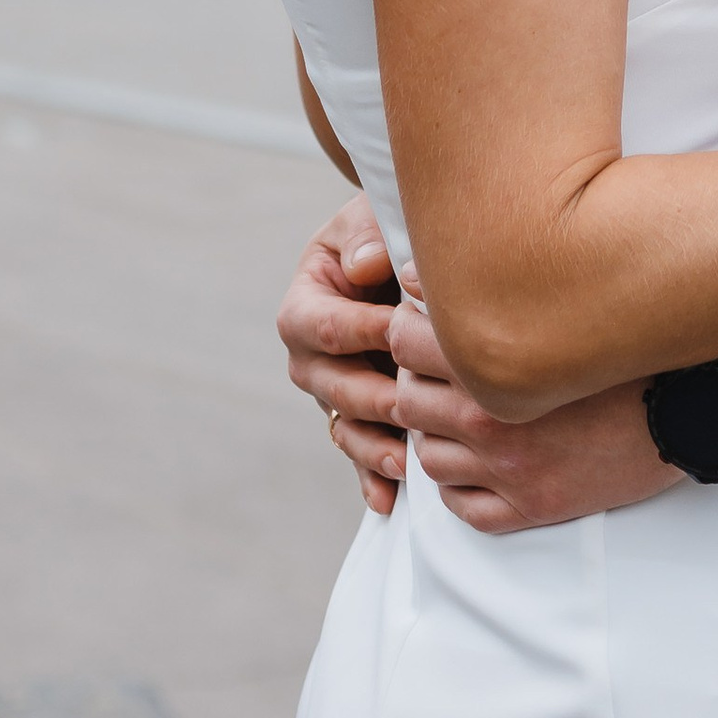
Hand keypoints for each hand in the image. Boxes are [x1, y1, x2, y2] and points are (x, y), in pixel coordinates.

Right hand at [278, 196, 408, 512]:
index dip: (361, 329)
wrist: (403, 258)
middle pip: (330, 384)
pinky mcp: (357, 418)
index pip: (322, 324)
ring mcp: (332, 392)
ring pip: (344, 425)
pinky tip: (387, 500)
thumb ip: (365, 236)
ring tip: (404, 461)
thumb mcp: (371, 217)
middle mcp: (311, 356)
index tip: (402, 329)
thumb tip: (364, 265)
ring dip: (372, 445)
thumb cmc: (387, 230)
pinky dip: (370, 478)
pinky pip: (358, 453)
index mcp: (306, 304)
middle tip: (411, 403)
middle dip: (371, 395)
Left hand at [389, 291, 684, 531]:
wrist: (698, 403)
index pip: (406, 342)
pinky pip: (462, 507)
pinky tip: (478, 460)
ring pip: (427, 458)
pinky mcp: (532, 508)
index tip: (424, 321)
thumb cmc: (634, 344)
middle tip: (440, 366)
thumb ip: (487, 288)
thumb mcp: (565, 304)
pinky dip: (459, 484)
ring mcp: (511, 473)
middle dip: (416, 377)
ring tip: (460, 413)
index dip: (408, 325)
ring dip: (434, 433)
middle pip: (408, 400)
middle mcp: (493, 425)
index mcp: (497, 367)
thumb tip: (419, 275)